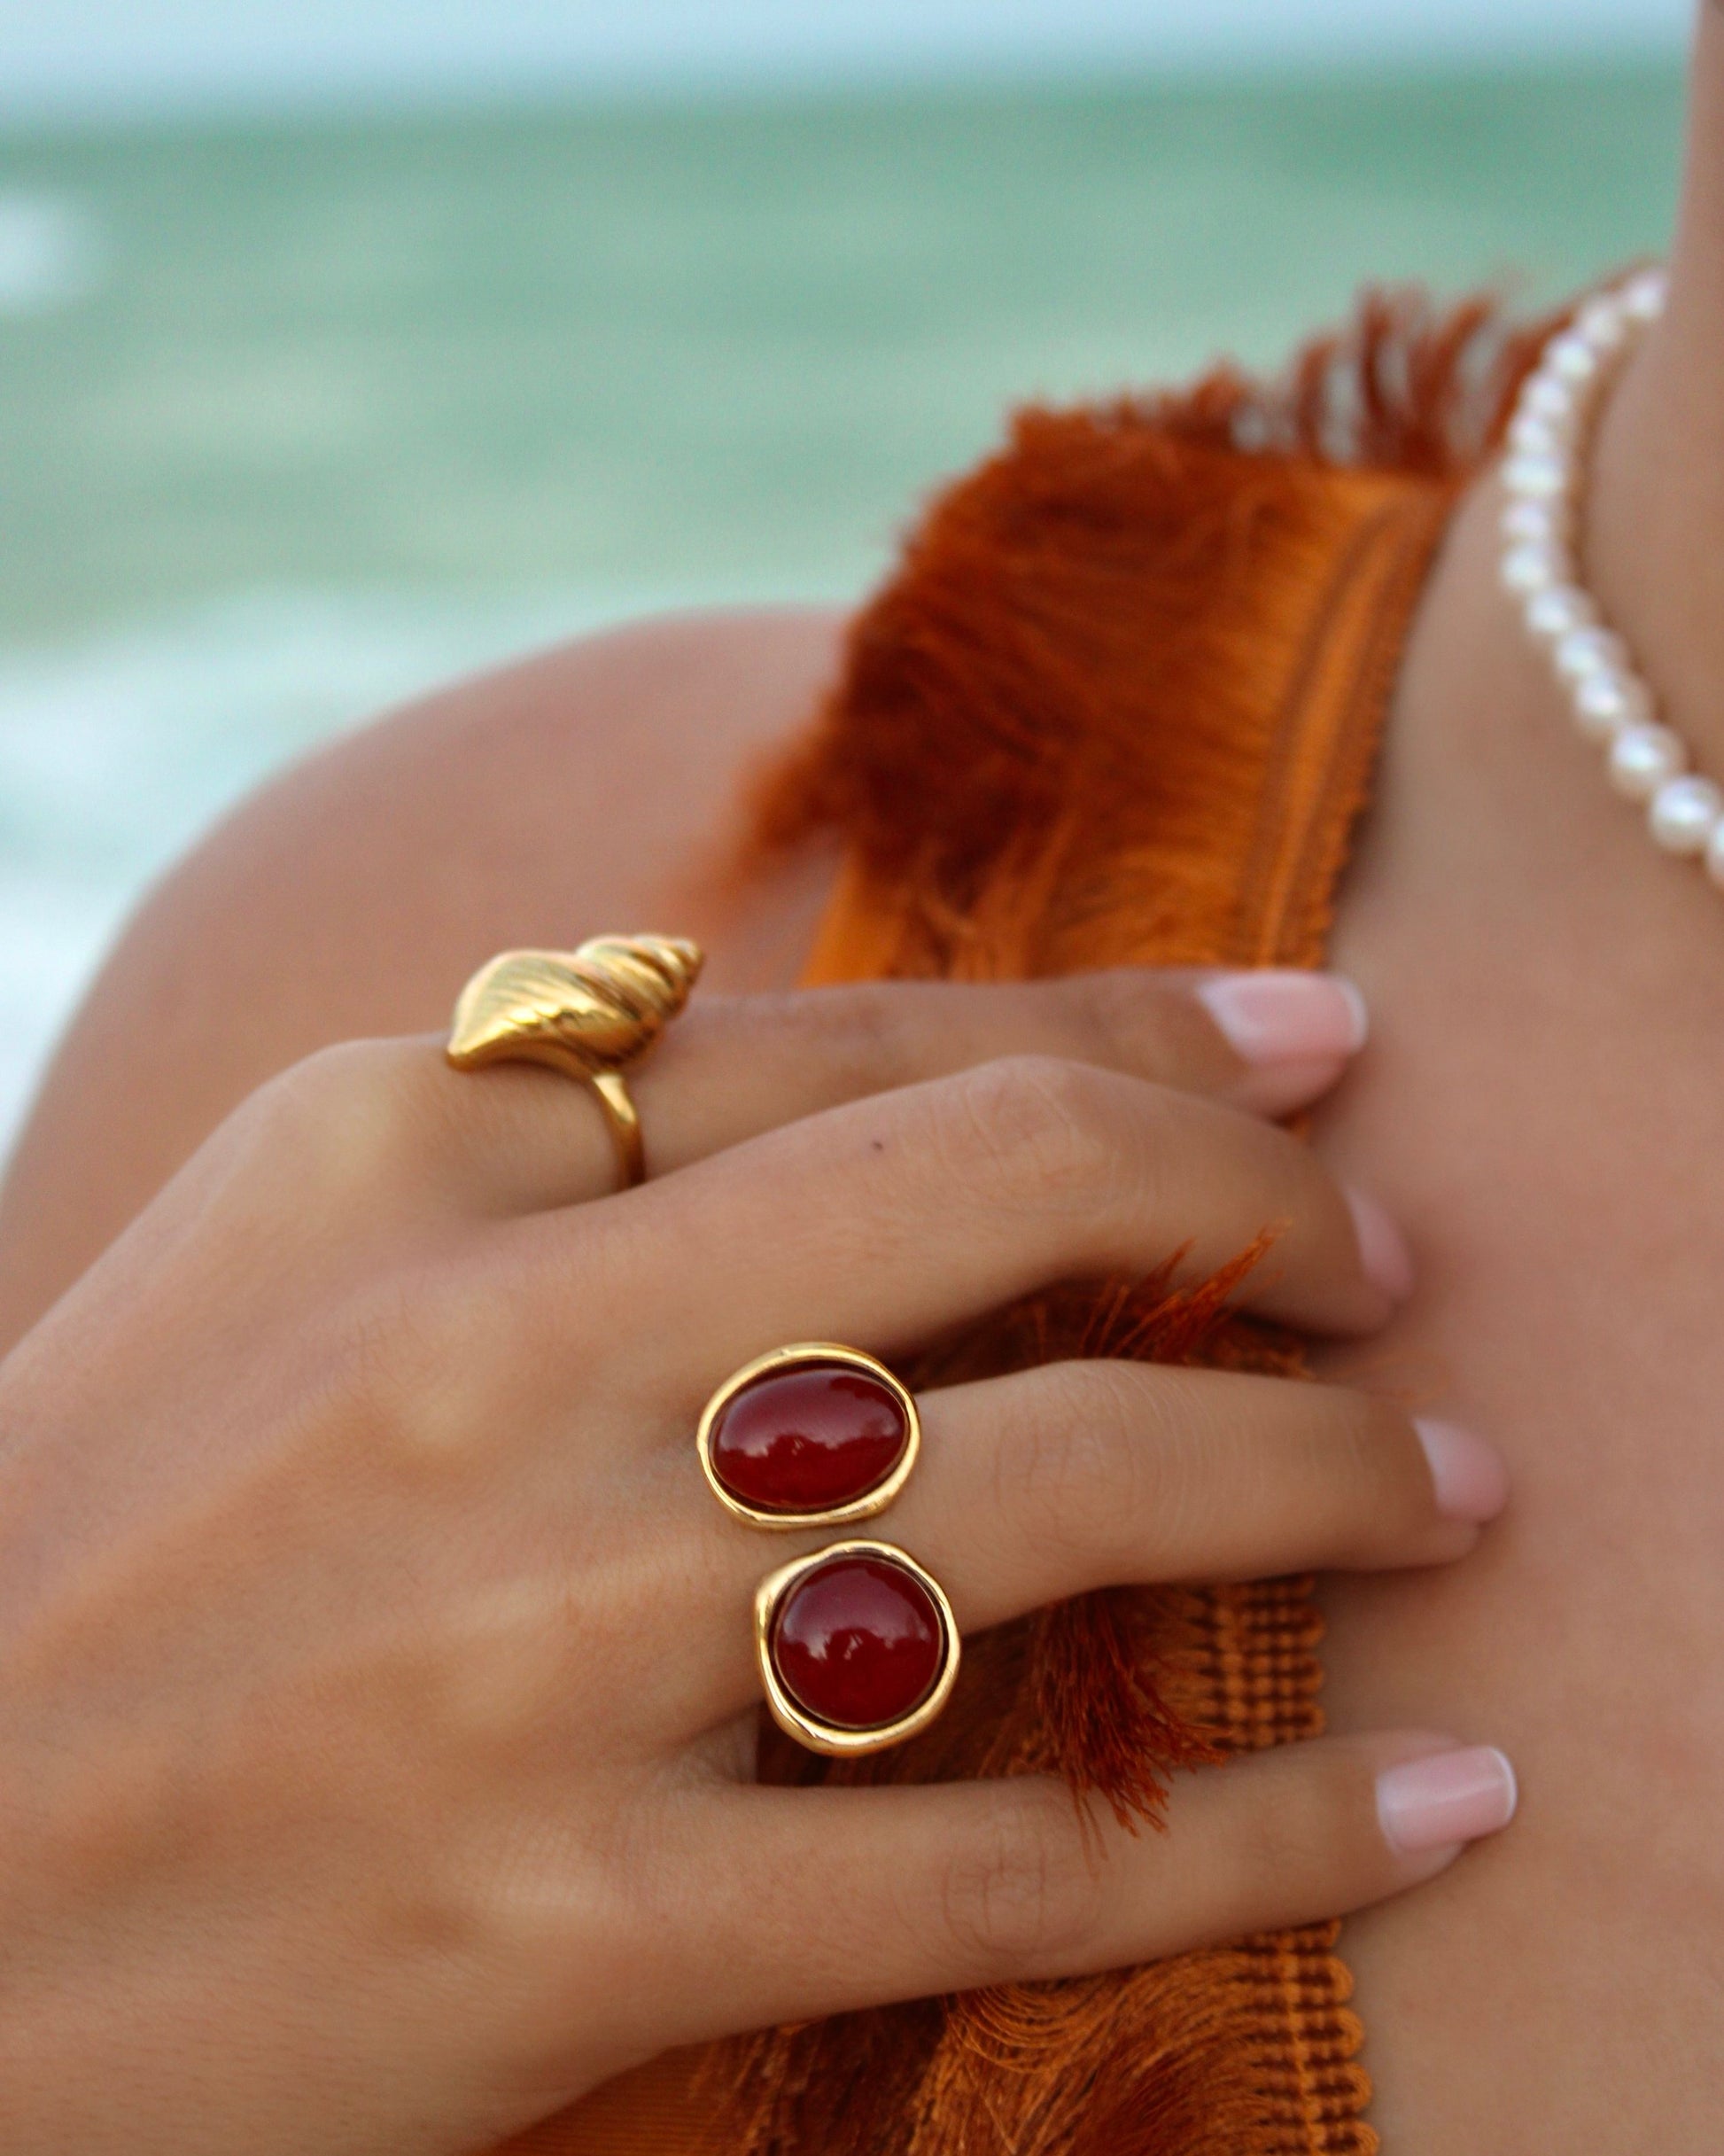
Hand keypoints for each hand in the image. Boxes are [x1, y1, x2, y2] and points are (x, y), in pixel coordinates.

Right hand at [0, 966, 1510, 2154]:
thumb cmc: (102, 1534)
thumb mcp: (293, 1243)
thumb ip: (562, 1126)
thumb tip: (883, 1066)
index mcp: (409, 1145)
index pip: (876, 1032)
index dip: (1140, 1021)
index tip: (1318, 1040)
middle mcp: (496, 1352)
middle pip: (1011, 1192)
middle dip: (1270, 1207)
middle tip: (1401, 1261)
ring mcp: (542, 1640)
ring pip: (1066, 1497)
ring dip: (1324, 1480)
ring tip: (1452, 1489)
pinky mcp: (574, 1926)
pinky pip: (1022, 1856)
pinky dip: (1274, 1827)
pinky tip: (1429, 1801)